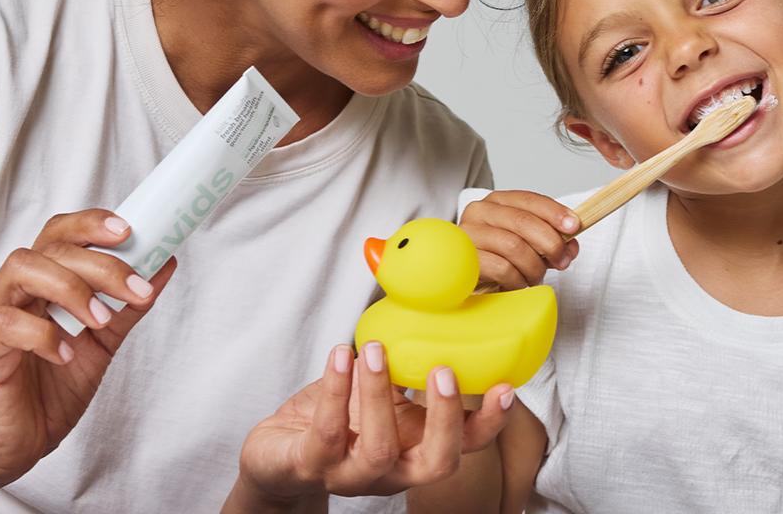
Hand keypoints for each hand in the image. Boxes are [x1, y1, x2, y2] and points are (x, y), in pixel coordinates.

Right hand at [0, 210, 174, 492]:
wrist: (21, 442)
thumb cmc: (56, 384)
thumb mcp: (105, 340)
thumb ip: (130, 303)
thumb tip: (166, 262)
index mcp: (43, 279)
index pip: (61, 231)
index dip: (91, 223)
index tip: (129, 231)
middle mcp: (15, 289)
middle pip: (51, 248)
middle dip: (100, 263)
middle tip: (135, 289)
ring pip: (23, 270)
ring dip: (71, 289)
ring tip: (100, 320)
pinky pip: (6, 323)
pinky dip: (44, 334)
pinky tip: (67, 354)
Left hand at [224, 342, 513, 511]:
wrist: (277, 455)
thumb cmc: (334, 418)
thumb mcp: (378, 391)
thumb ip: (404, 365)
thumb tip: (431, 309)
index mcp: (413, 447)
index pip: (464, 445)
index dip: (488, 423)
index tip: (505, 387)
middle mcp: (390, 469)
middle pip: (435, 464)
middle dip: (445, 419)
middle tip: (441, 370)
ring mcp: (350, 473)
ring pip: (378, 449)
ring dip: (380, 394)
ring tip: (375, 348)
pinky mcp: (309, 465)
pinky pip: (327, 432)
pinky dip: (335, 389)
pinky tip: (340, 355)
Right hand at [460, 190, 580, 288]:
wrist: (463, 276)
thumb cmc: (496, 257)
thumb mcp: (526, 243)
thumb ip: (550, 240)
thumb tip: (572, 245)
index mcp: (497, 202)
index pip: (529, 200)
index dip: (555, 212)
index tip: (574, 226)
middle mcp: (480, 212)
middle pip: (524, 221)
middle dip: (551, 243)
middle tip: (562, 261)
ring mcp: (469, 234)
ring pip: (515, 246)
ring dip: (534, 267)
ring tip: (534, 277)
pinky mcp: (465, 259)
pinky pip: (503, 269)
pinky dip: (518, 280)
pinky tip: (517, 283)